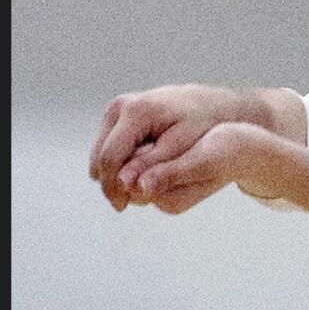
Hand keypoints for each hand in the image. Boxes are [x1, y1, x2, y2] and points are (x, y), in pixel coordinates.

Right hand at [89, 84, 238, 210]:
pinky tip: (135, 176)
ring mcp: (116, 108)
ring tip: (132, 191)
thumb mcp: (182, 148)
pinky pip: (107, 146)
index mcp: (136, 112)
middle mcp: (120, 106)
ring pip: (100, 152)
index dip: (113, 187)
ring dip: (112, 173)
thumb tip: (125, 185)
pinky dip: (117, 163)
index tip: (122, 207)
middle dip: (110, 182)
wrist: (209, 102)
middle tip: (125, 204)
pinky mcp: (117, 115)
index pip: (109, 157)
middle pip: (99, 155)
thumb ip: (153, 166)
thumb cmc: (202, 125)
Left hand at [131, 122, 268, 214]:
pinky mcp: (168, 175)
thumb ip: (168, 174)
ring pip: (134, 167)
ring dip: (139, 147)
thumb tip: (138, 186)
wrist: (252, 149)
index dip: (126, 158)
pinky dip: (148, 145)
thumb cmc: (232, 151)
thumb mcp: (201, 160)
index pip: (127, 183)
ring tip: (161, 130)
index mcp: (170, 201)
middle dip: (131, 154)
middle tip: (152, 129)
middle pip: (127, 177)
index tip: (144, 135)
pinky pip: (145, 160)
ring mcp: (165, 189)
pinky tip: (163, 132)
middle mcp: (164, 200)